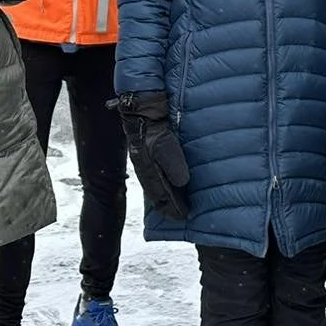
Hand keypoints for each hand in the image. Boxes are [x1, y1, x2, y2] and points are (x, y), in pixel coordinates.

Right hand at [114, 90, 189, 219]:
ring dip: (165, 195)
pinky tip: (171, 184)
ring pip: (156, 184)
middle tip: (180, 216)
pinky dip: (164, 183)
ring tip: (175, 205)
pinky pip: (157, 173)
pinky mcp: (150, 152)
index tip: (183, 217)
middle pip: (157, 192)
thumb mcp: (165, 145)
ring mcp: (145, 160)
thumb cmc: (154, 127)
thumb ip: (173, 164)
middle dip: (168, 205)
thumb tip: (182, 183)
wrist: (142, 108)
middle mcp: (145, 168)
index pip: (159, 195)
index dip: (171, 207)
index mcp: (146, 169)